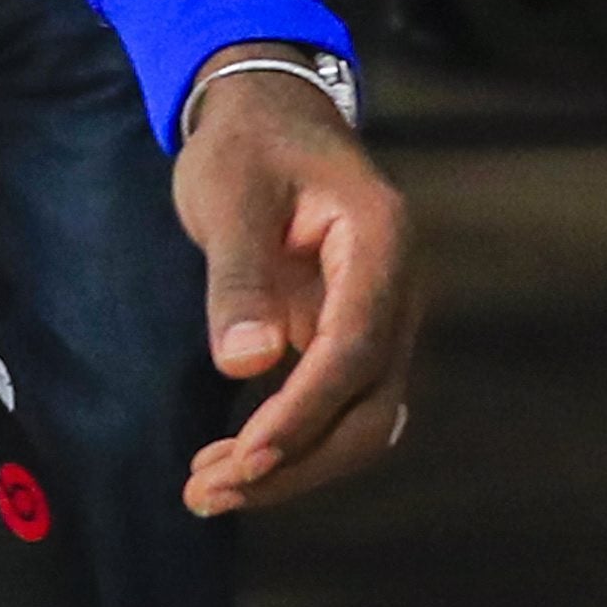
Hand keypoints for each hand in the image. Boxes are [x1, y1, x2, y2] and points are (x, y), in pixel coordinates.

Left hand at [169, 62, 417, 513]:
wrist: (269, 113)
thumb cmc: (249, 144)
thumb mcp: (230, 193)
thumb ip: (239, 276)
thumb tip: (246, 364)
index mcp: (382, 244)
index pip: (353, 350)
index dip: (303, 412)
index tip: (246, 459)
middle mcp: (398, 292)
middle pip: (370, 406)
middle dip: (297, 461)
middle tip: (210, 493)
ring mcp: (382, 320)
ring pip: (360, 420)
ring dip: (293, 465)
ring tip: (208, 491)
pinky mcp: (354, 338)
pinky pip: (338, 406)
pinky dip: (292, 442)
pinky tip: (232, 463)